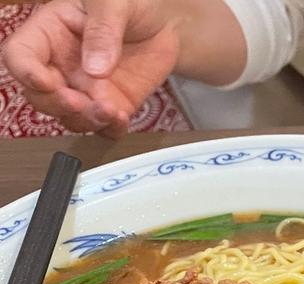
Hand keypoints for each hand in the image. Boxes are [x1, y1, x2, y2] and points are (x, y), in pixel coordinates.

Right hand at [3, 0, 179, 137]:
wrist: (163, 23)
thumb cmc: (131, 3)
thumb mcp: (113, 2)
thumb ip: (102, 30)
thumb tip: (95, 69)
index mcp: (50, 33)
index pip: (20, 56)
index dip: (26, 73)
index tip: (46, 82)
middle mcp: (62, 65)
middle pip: (40, 96)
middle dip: (57, 105)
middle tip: (80, 102)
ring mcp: (87, 90)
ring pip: (71, 118)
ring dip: (85, 121)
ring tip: (109, 110)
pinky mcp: (112, 106)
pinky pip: (105, 128)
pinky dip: (110, 130)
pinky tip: (121, 118)